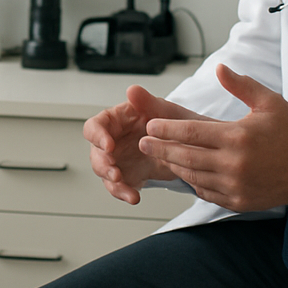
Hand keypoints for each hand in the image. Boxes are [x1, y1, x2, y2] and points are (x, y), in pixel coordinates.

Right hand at [83, 85, 205, 203]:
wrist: (192, 147)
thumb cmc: (174, 123)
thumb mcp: (164, 110)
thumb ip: (147, 102)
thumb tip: (132, 90)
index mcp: (116, 121)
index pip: (95, 126)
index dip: (97, 136)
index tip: (109, 146)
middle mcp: (113, 141)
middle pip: (96, 153)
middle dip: (103, 165)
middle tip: (115, 173)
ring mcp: (119, 160)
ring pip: (105, 173)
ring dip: (113, 183)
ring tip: (127, 190)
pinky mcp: (128, 176)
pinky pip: (120, 187)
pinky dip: (125, 193)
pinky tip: (134, 197)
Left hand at [138, 65, 287, 210]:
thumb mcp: (269, 102)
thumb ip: (241, 86)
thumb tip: (219, 68)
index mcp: (238, 137)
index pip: (191, 132)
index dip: (167, 128)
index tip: (150, 125)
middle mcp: (235, 164)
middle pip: (185, 156)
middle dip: (160, 149)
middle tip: (143, 143)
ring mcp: (236, 185)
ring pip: (193, 176)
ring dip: (173, 166)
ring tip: (159, 156)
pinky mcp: (240, 201)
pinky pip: (207, 192)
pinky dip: (193, 182)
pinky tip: (184, 172)